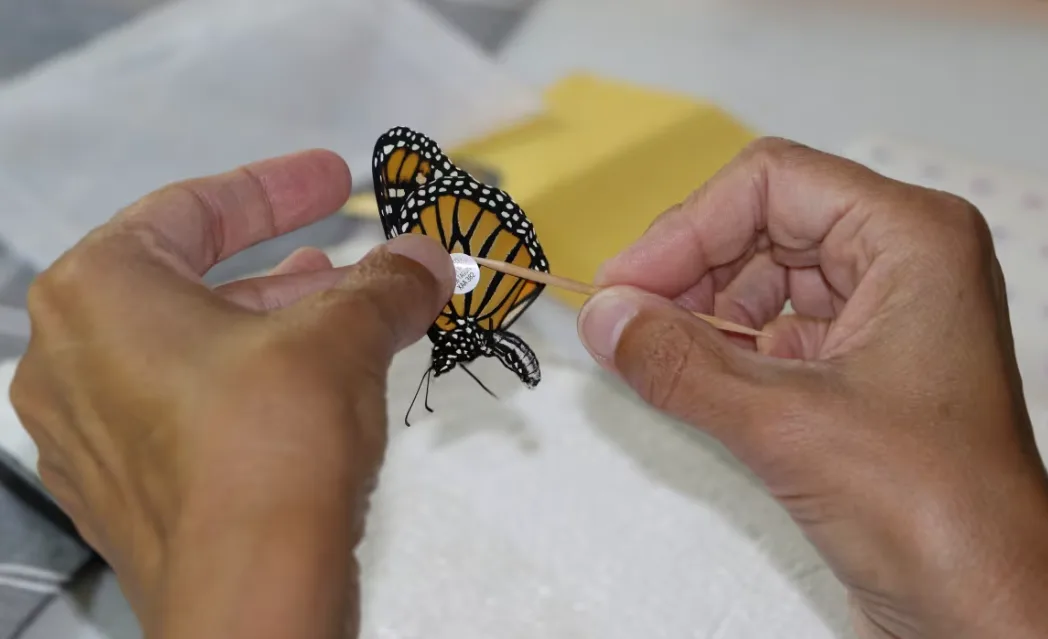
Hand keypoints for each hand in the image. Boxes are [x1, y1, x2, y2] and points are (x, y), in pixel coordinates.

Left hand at [9, 151, 453, 638]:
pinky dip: (252, 388)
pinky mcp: (125, 492)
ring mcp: (90, 433)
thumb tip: (429, 258)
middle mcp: (71, 359)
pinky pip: (190, 411)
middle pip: (193, 284)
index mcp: (97, 293)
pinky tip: (317, 392)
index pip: (190, 209)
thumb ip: (385, 284)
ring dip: (277, 329)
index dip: (275, 187)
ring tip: (351, 320)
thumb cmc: (270, 442)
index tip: (332, 178)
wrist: (251, 596)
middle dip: (288, 271)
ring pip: (194, 352)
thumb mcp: (340, 336)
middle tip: (353, 257)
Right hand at [578, 138, 1047, 637]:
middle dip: (689, 270)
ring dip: (702, 311)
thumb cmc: (932, 510)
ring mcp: (885, 313)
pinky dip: (726, 347)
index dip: (685, 228)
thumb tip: (602, 316)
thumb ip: (678, 362)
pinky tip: (691, 377)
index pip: (771, 184)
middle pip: (765, 224)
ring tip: (653, 354)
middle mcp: (902, 261)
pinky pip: (776, 327)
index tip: (622, 283)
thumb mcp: (783, 423)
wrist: (985, 607)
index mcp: (910, 239)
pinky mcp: (863, 365)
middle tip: (624, 319)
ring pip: (766, 276)